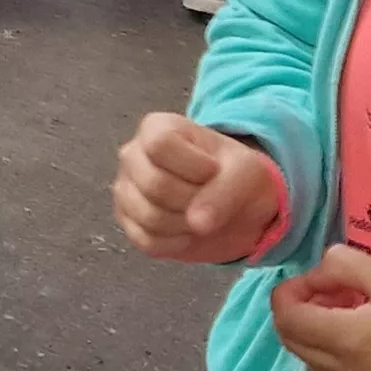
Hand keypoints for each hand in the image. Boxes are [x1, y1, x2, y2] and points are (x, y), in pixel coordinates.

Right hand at [114, 112, 287, 261]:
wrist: (234, 201)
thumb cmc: (233, 173)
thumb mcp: (245, 172)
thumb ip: (224, 192)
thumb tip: (197, 222)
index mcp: (156, 127)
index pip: (160, 146)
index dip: (193, 166)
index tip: (214, 170)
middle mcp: (132, 154)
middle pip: (154, 185)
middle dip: (193, 200)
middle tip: (209, 197)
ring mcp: (125, 189)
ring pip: (148, 216)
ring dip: (186, 224)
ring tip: (200, 214)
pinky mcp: (126, 221)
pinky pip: (146, 240)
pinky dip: (175, 243)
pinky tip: (188, 231)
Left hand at [271, 245, 370, 370]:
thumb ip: (344, 266)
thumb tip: (317, 272)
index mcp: (352, 341)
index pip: (287, 319)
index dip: (288, 293)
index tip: (310, 280)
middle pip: (297, 345)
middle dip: (301, 315)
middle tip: (331, 294)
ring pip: (321, 369)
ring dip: (324, 340)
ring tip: (357, 317)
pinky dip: (347, 365)